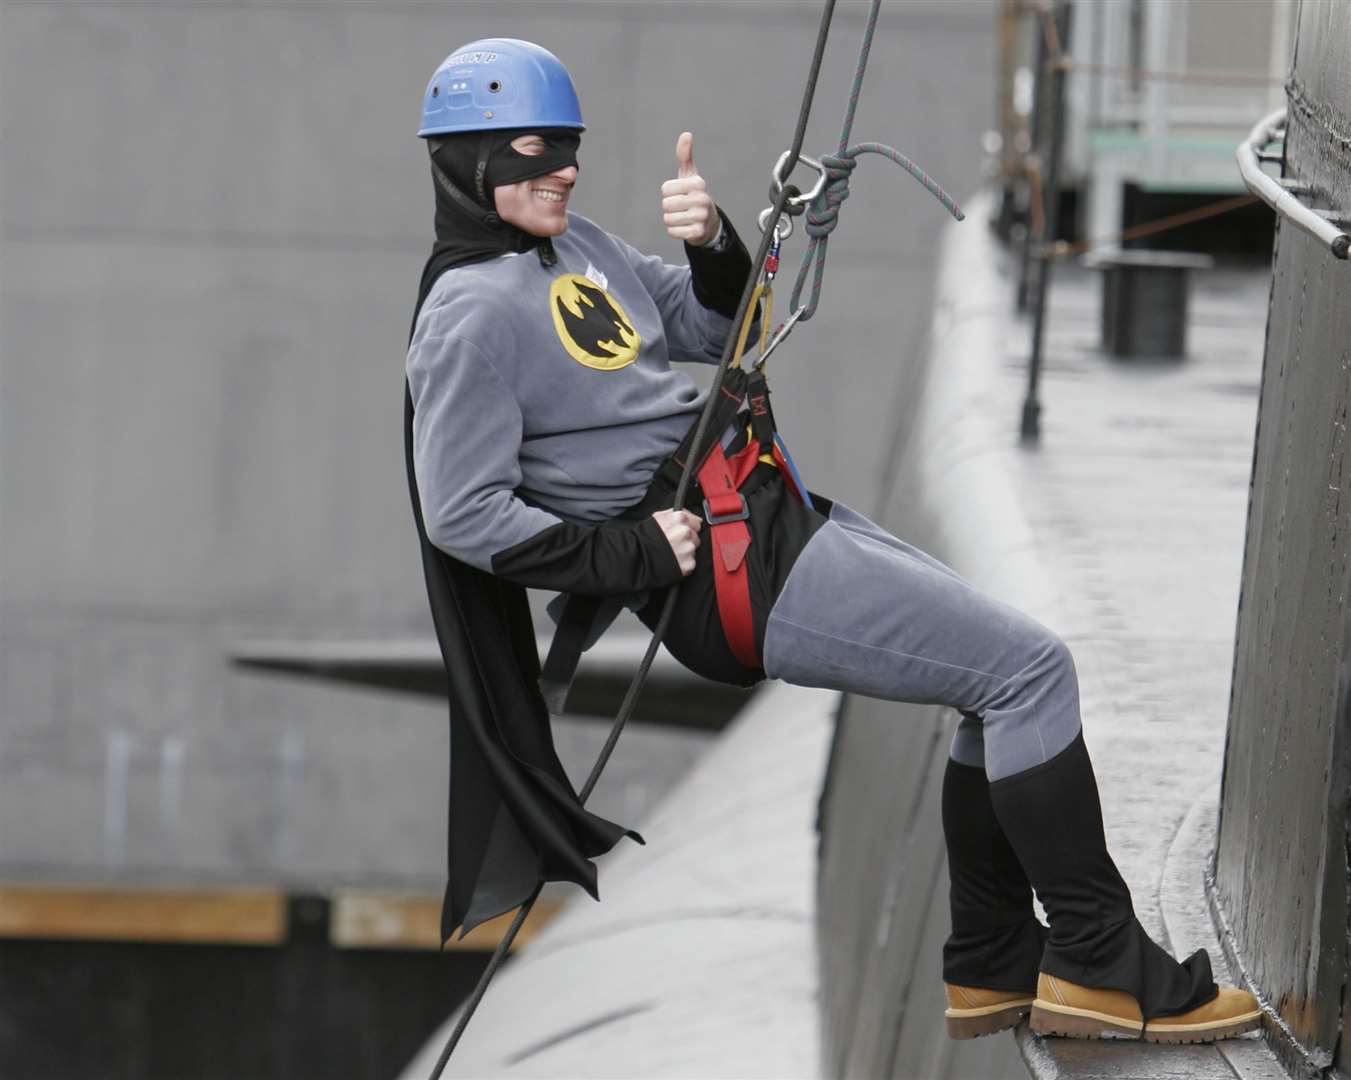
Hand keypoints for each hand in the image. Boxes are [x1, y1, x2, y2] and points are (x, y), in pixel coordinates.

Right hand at [651, 508, 702, 575]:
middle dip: (687, 540)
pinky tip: (673, 560)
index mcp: (680, 519)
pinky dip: (684, 562)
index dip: (689, 527)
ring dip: (685, 551)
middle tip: (674, 543)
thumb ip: (676, 514)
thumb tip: (691, 516)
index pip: (696, 522)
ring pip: (693, 549)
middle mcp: (686, 532)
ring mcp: (688, 548)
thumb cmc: (645, 537)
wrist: (638, 557)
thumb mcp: (658, 517)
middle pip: (695, 536)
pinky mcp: (689, 563)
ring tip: (671, 552)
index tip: (682, 532)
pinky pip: (691, 562)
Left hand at [662, 131, 720, 246]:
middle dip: (669, 208)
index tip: (679, 194)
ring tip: (683, 217)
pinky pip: (672, 232)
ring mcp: (700, 216)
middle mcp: (702, 199)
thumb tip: (686, 134)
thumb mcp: (690, 176)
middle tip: (681, 208)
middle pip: (666, 205)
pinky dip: (675, 231)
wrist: (709, 223)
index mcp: (698, 183)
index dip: (668, 193)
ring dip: (671, 220)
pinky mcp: (697, 232)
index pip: (665, 190)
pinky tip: (684, 227)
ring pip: (668, 219)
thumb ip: (684, 156)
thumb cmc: (694, 195)